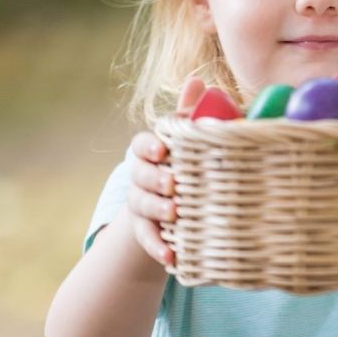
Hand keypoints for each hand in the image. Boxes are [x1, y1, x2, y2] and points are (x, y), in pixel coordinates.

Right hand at [126, 77, 205, 264]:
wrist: (176, 203)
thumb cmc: (187, 161)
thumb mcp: (190, 138)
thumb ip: (190, 113)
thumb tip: (198, 80)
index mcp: (151, 150)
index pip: (141, 144)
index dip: (149, 146)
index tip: (163, 150)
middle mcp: (141, 175)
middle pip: (139, 175)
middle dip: (155, 179)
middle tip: (173, 184)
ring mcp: (140, 204)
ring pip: (141, 205)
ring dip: (156, 210)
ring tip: (174, 214)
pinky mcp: (146, 229)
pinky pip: (147, 238)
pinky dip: (158, 247)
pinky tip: (171, 256)